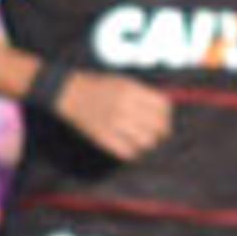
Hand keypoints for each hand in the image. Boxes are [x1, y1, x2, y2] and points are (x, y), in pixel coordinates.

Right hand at [50, 69, 171, 159]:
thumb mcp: (124, 83)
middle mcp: (125, 107)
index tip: (164, 120)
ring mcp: (114, 123)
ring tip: (144, 141)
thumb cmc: (100, 87)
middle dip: (161, 132)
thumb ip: (144, 95)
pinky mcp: (104, 137)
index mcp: (131, 91)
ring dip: (148, 143)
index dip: (167, 116)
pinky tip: (131, 147)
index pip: (163, 107)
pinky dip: (133, 152)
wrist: (69, 93)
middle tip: (158, 135)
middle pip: (157, 126)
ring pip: (146, 142)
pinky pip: (128, 152)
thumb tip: (166, 113)